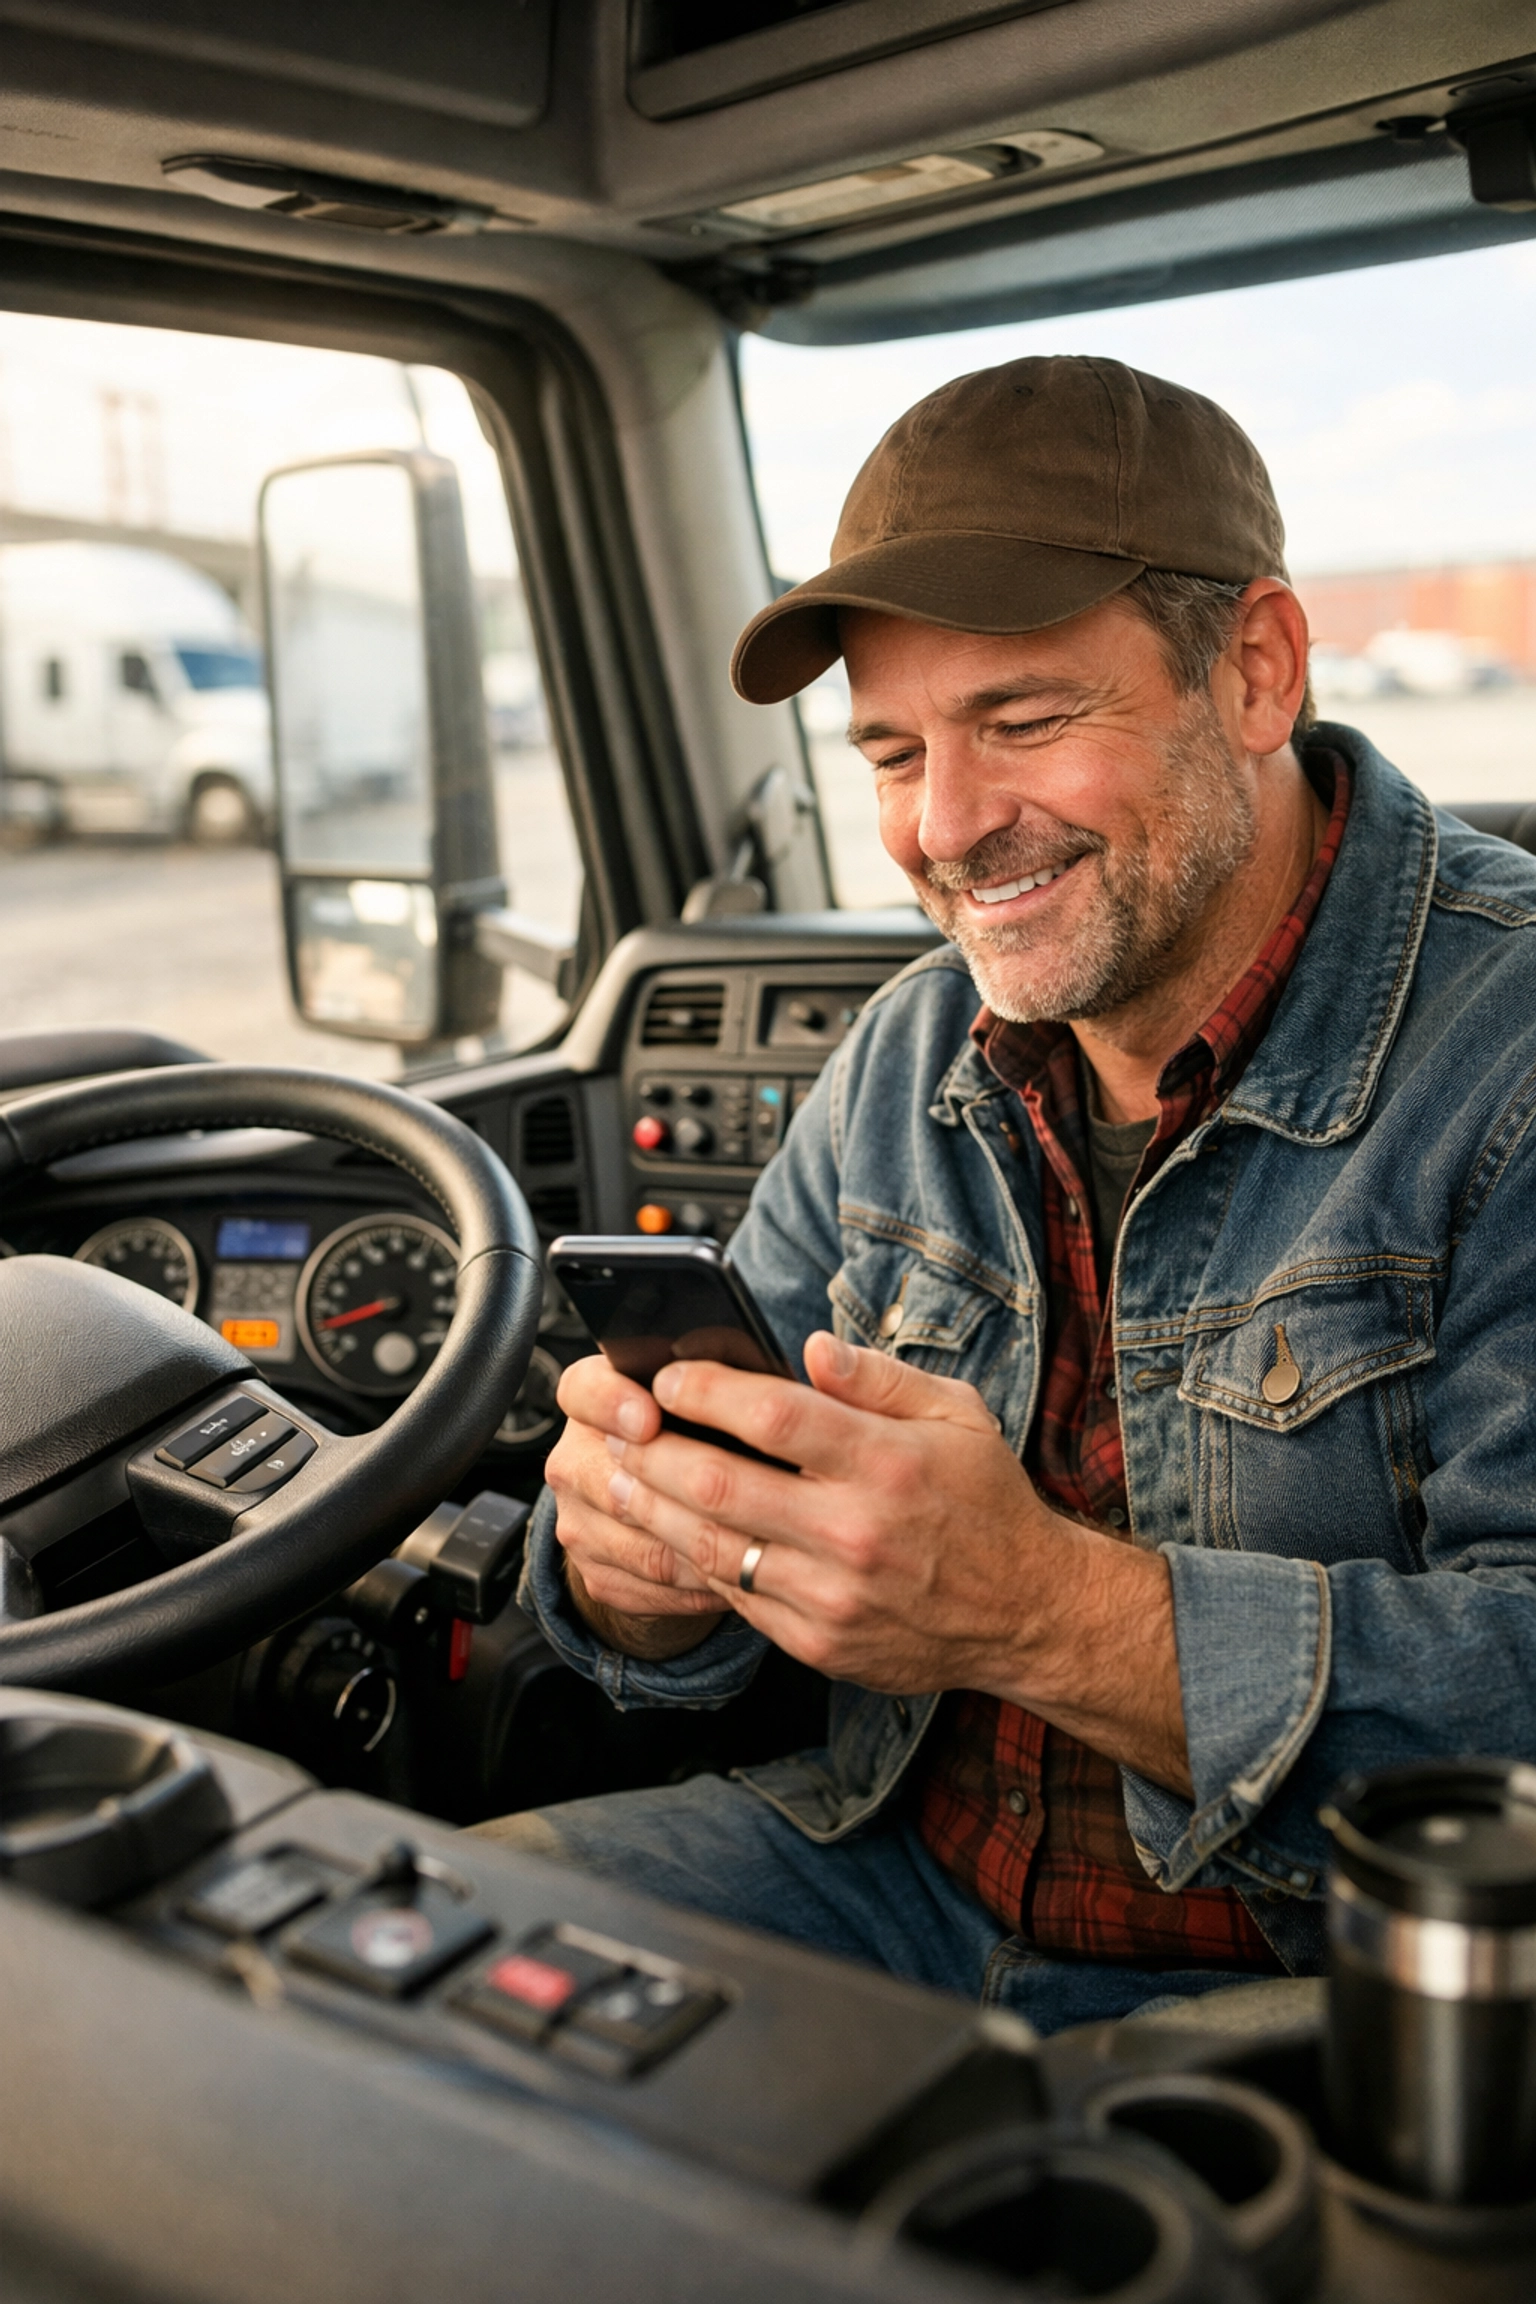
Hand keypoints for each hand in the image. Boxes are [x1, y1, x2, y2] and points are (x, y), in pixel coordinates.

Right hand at [546, 1354, 732, 1658]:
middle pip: (609, 1479)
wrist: (667, 1502)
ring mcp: (577, 1519)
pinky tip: (744, 1575)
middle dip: (675, 1492)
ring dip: (699, 1547)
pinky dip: (697, 1584)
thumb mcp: (716, 1394)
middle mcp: (574, 1458)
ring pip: (636, 1542)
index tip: (650, 1419)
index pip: (583, 1391)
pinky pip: (646, 1586)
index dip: (612, 1404)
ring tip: (761, 1545)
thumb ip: (742, 1377)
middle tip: (740, 1500)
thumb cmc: (706, 1432)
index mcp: (596, 1397)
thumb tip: (810, 1358)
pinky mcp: (593, 1571)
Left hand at [602, 1332, 1191, 1793]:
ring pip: (713, 1547)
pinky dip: (693, 1561)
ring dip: (653, 1509)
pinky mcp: (819, 1641)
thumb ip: (879, 1377)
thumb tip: (811, 1347)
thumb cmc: (985, 1502)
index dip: (707, 1390)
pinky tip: (670, 1532)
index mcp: (890, 1463)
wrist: (1027, 1612)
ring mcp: (834, 1595)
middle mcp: (857, 1532)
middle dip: (655, 1450)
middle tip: (621, 1426)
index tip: (669, 1373)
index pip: (775, 1416)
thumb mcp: (957, 1415)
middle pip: (722, 1485)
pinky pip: (735, 1598)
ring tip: (622, 1477)